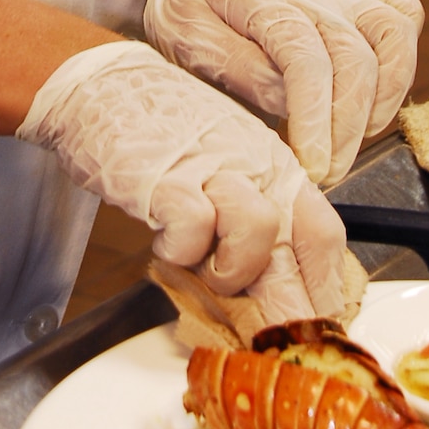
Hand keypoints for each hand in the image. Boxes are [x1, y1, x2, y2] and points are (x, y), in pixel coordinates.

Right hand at [17, 43, 346, 320]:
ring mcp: (213, 168)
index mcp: (275, 166)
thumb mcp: (224, 167)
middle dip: (290, 310)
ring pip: (259, 232)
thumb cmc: (161, 131)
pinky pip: (193, 229)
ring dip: (232, 270)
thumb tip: (271, 288)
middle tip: (276, 344)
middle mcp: (255, 165)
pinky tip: (166, 245)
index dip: (324, 289)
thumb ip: (250, 219)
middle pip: (299, 246)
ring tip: (206, 272)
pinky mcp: (166, 178)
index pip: (324, 234)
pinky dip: (180, 253)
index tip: (316, 325)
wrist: (103, 85)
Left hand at [144, 0, 422, 186]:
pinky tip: (380, 99)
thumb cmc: (190, 17)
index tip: (313, 167)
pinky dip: (405, 55)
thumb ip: (239, 69)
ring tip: (352, 144)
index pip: (305, 56)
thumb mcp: (187, 42)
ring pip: (394, 31)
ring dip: (386, 98)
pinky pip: (404, 11)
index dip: (316, 116)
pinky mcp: (358, 6)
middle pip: (355, 54)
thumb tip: (287, 102)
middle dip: (347, 127)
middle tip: (326, 174)